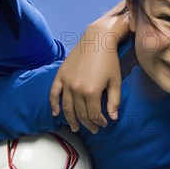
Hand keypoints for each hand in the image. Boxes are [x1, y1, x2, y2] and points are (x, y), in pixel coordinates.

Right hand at [50, 2, 128, 133]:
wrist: (97, 39)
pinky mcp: (61, 75)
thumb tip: (112, 118)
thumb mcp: (116, 81)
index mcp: (92, 92)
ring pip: (67, 108)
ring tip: (76, 128)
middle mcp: (77, 89)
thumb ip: (114, 101)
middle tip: (93, 129)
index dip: (99, 122)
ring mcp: (67, 82)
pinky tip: (56, 113)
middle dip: (88, 124)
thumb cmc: (109, 60)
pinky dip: (54, 105)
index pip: (94, 115)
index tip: (104, 124)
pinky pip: (54, 94)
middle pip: (80, 113)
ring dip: (71, 120)